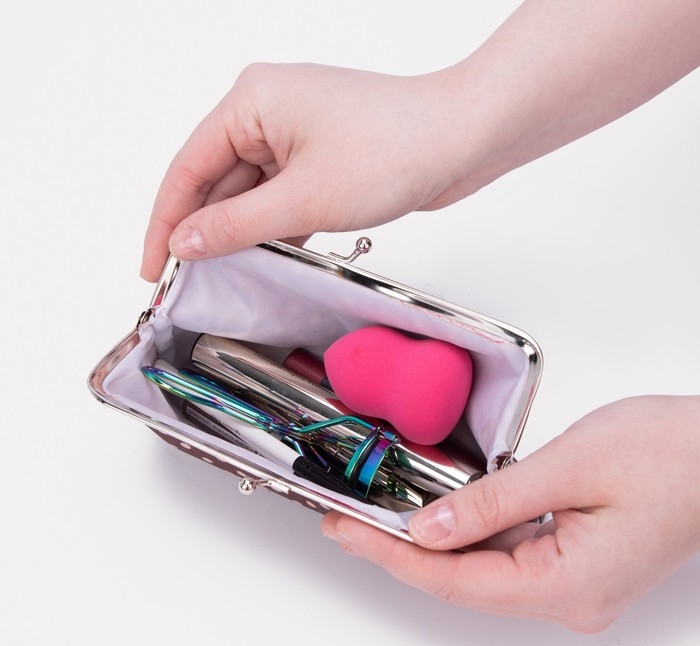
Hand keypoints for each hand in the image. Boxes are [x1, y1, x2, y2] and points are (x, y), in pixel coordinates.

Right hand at [140, 62, 488, 280]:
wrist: (463, 138)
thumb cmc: (395, 146)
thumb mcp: (304, 198)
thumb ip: (237, 224)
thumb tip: (185, 242)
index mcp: (251, 102)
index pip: (187, 169)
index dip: (165, 222)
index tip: (152, 267)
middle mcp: (268, 113)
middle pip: (216, 182)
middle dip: (205, 232)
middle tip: (188, 281)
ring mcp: (297, 137)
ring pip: (251, 194)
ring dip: (243, 234)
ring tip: (226, 279)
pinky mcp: (321, 159)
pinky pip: (282, 198)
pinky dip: (275, 229)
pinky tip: (268, 260)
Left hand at [321, 395, 699, 632]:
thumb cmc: (669, 453)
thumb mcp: (568, 467)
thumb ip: (492, 503)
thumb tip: (428, 529)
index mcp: (569, 585)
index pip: (456, 580)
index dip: (394, 555)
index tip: (349, 532)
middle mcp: (570, 596)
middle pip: (462, 580)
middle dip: (401, 549)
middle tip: (348, 523)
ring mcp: (573, 581)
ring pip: (481, 567)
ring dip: (430, 541)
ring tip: (378, 517)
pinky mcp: (574, 558)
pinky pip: (505, 551)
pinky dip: (466, 532)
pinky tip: (436, 514)